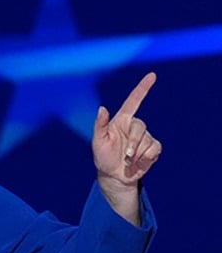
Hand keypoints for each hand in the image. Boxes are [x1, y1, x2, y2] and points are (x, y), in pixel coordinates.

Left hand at [93, 73, 161, 223]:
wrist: (114, 176)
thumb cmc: (103, 157)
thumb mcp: (98, 141)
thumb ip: (100, 125)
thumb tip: (102, 108)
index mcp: (121, 121)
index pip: (134, 101)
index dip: (143, 88)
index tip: (152, 75)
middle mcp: (134, 126)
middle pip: (140, 127)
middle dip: (133, 143)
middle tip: (125, 156)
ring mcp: (145, 136)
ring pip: (147, 140)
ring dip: (137, 154)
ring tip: (128, 161)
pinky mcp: (153, 147)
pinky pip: (155, 148)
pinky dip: (146, 158)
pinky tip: (138, 163)